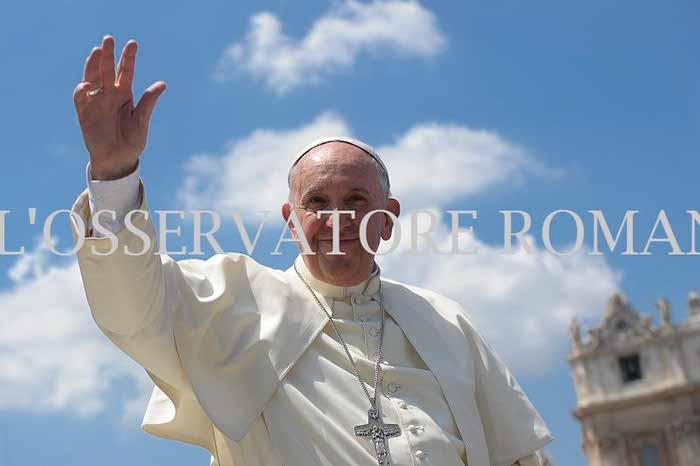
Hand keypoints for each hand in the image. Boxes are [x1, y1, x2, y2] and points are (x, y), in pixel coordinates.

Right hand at [73, 35, 165, 179]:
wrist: (118, 160)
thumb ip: (148, 102)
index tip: (132, 43)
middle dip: (107, 54)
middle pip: (106, 69)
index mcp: (124, 95)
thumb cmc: (132, 141)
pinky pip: (81, 98)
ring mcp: (96, 102)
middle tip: (109, 38)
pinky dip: (82, 90)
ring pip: (92, 78)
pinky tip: (87, 84)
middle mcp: (109, 94)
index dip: (128, 58)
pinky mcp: (84, 112)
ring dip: (92, 65)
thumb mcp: (142, 121)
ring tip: (97, 51)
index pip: (125, 72)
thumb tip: (162, 84)